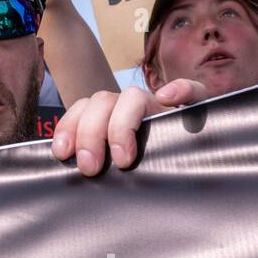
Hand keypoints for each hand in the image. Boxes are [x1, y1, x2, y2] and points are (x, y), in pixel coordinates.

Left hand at [51, 79, 207, 176]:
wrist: (195, 161)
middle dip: (90, 134)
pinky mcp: (195, 107)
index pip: (83, 109)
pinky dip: (181, 89)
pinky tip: (169, 99)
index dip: (68, 127)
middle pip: (102, 102)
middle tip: (91, 167)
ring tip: (123, 158)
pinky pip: (192, 90)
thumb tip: (64, 160)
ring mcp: (160, 107)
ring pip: (134, 96)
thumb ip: (92, 160)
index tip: (62, 153)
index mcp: (109, 117)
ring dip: (122, 125)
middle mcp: (131, 108)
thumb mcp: (113, 166)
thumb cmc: (144, 168)